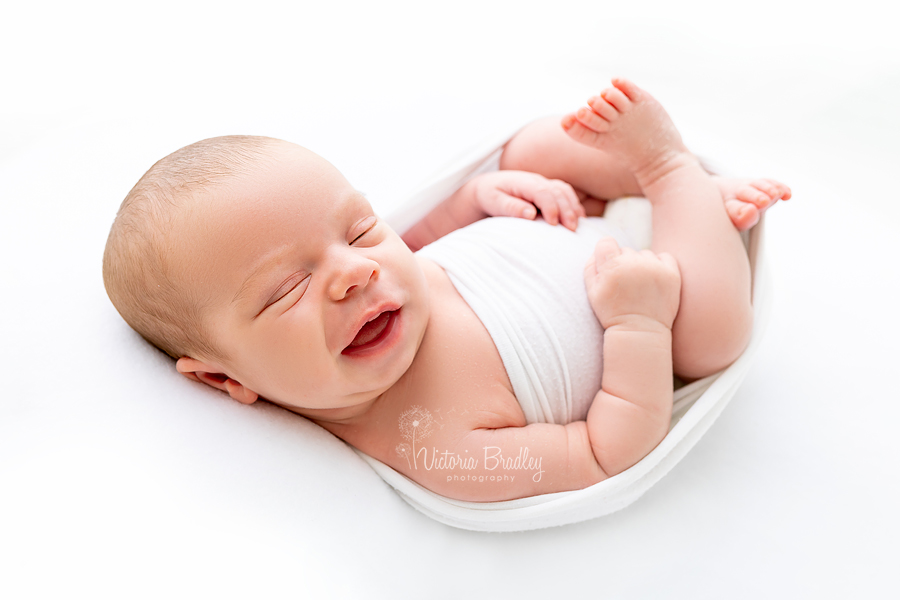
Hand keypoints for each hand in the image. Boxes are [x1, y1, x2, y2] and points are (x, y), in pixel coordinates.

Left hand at [469, 170, 585, 230]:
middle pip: (558, 192)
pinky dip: (574, 205)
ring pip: (564, 191)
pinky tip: (578, 219)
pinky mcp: (547, 190)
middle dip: (567, 210)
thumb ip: (511, 207)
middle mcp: (536, 180)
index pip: (542, 192)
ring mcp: (543, 183)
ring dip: (573, 207)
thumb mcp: (493, 201)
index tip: (553, 224)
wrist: (487, 188)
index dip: (550, 207)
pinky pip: (565, 194)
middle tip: (572, 229)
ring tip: (577, 226)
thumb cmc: (489, 196)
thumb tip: (531, 214)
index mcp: (523, 181)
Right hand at [584, 238, 680, 328]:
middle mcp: (634, 264)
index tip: (608, 268)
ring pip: (644, 254)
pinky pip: (664, 257)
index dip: (605, 254)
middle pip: (626, 250)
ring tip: (639, 286)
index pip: (606, 243)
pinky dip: (660, 265)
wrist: (639, 332)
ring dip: (641, 265)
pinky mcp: (672, 274)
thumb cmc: (612, 312)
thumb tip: (600, 248)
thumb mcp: (592, 292)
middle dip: (623, 263)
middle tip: (625, 285)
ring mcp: (655, 268)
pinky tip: (653, 281)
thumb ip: (591, 266)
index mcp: (612, 267)